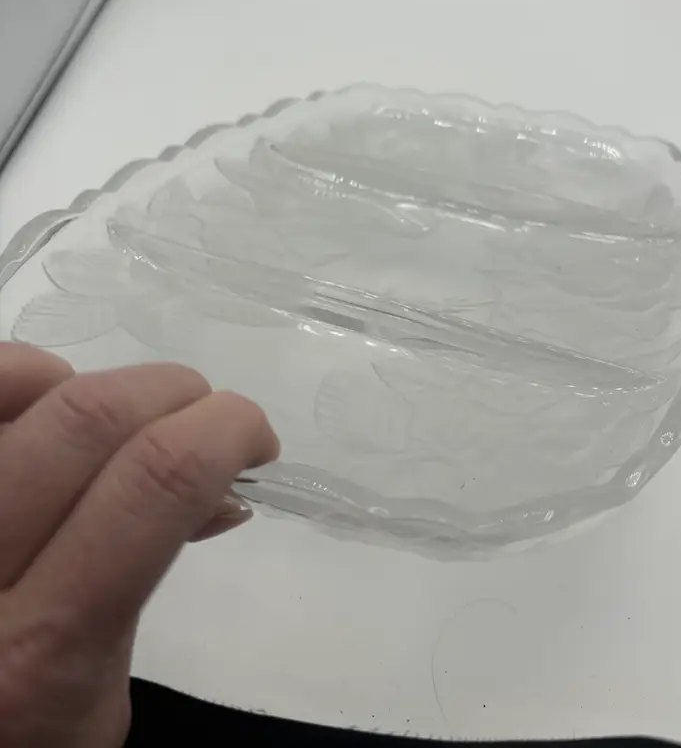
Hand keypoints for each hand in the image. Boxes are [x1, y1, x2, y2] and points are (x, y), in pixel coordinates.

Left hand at [0, 343, 278, 747]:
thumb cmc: (24, 741)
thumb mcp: (100, 698)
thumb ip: (148, 582)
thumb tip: (222, 485)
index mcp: (40, 652)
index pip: (154, 484)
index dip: (225, 430)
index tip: (254, 439)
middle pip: (90, 418)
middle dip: (175, 392)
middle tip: (203, 417)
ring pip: (22, 387)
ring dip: (103, 383)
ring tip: (126, 419)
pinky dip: (26, 373)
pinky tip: (50, 396)